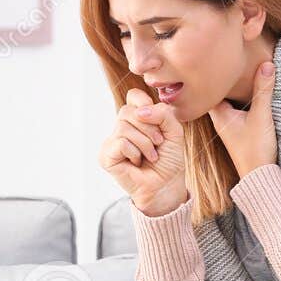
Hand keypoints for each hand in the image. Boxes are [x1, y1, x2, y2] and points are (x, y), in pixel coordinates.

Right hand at [99, 88, 188, 215]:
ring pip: (124, 127)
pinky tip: (137, 163)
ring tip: (150, 156)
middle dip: (149, 128)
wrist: (166, 185)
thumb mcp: (174, 131)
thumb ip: (163, 114)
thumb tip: (141, 111)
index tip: (158, 121)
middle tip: (158, 144)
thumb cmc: (169, 159)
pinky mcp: (106, 155)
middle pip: (128, 111)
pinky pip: (121, 142)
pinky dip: (135, 153)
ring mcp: (112, 141)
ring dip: (144, 143)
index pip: (134, 96)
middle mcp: (121, 127)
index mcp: (137, 118)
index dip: (146, 104)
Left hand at [208, 61, 276, 178]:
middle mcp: (220, 119)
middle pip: (219, 92)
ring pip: (229, 101)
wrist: (260, 176)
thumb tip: (267, 64)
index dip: (213, 73)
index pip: (210, 87)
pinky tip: (253, 92)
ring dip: (236, 89)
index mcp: (218, 114)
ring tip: (243, 70)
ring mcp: (229, 125)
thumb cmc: (255, 149)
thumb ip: (263, 90)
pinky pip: (238, 109)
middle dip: (226, 79)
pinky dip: (243, 99)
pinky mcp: (239, 130)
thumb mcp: (261, 115)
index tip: (218, 58)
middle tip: (233, 59)